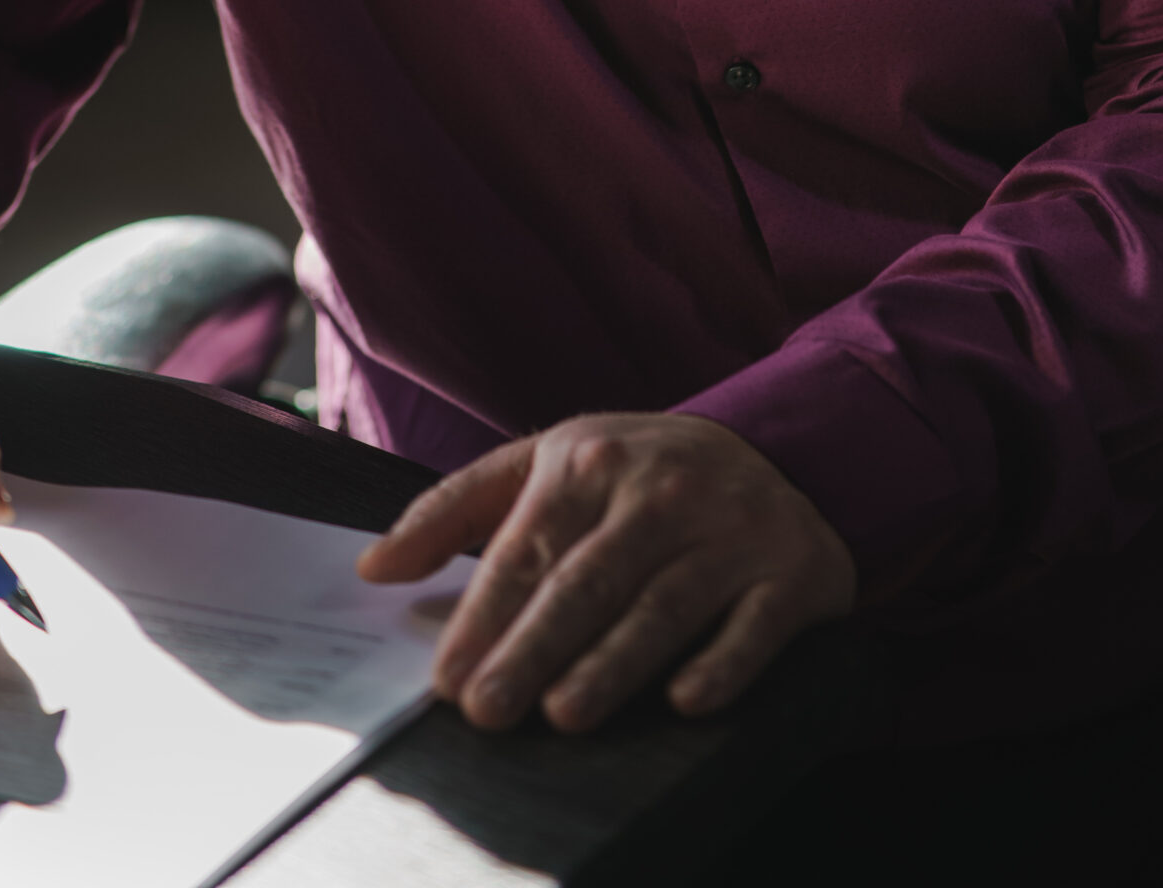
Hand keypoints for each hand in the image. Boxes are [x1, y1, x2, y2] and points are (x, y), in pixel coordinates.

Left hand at [358, 412, 854, 732]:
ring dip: (614, 662)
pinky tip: (686, 700)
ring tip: (565, 713)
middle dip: (534, 647)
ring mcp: (730, 529)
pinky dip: (723, 662)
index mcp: (592, 459)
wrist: (778, 448)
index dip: (486, 616)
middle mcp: (661, 490)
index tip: (449, 678)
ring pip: (663, 603)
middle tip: (488, 710)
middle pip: (587, 579)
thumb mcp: (545, 462)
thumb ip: (453, 510)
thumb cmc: (636, 471)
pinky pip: (755, 623)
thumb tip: (374, 567)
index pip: (528, 547)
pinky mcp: (788, 570)